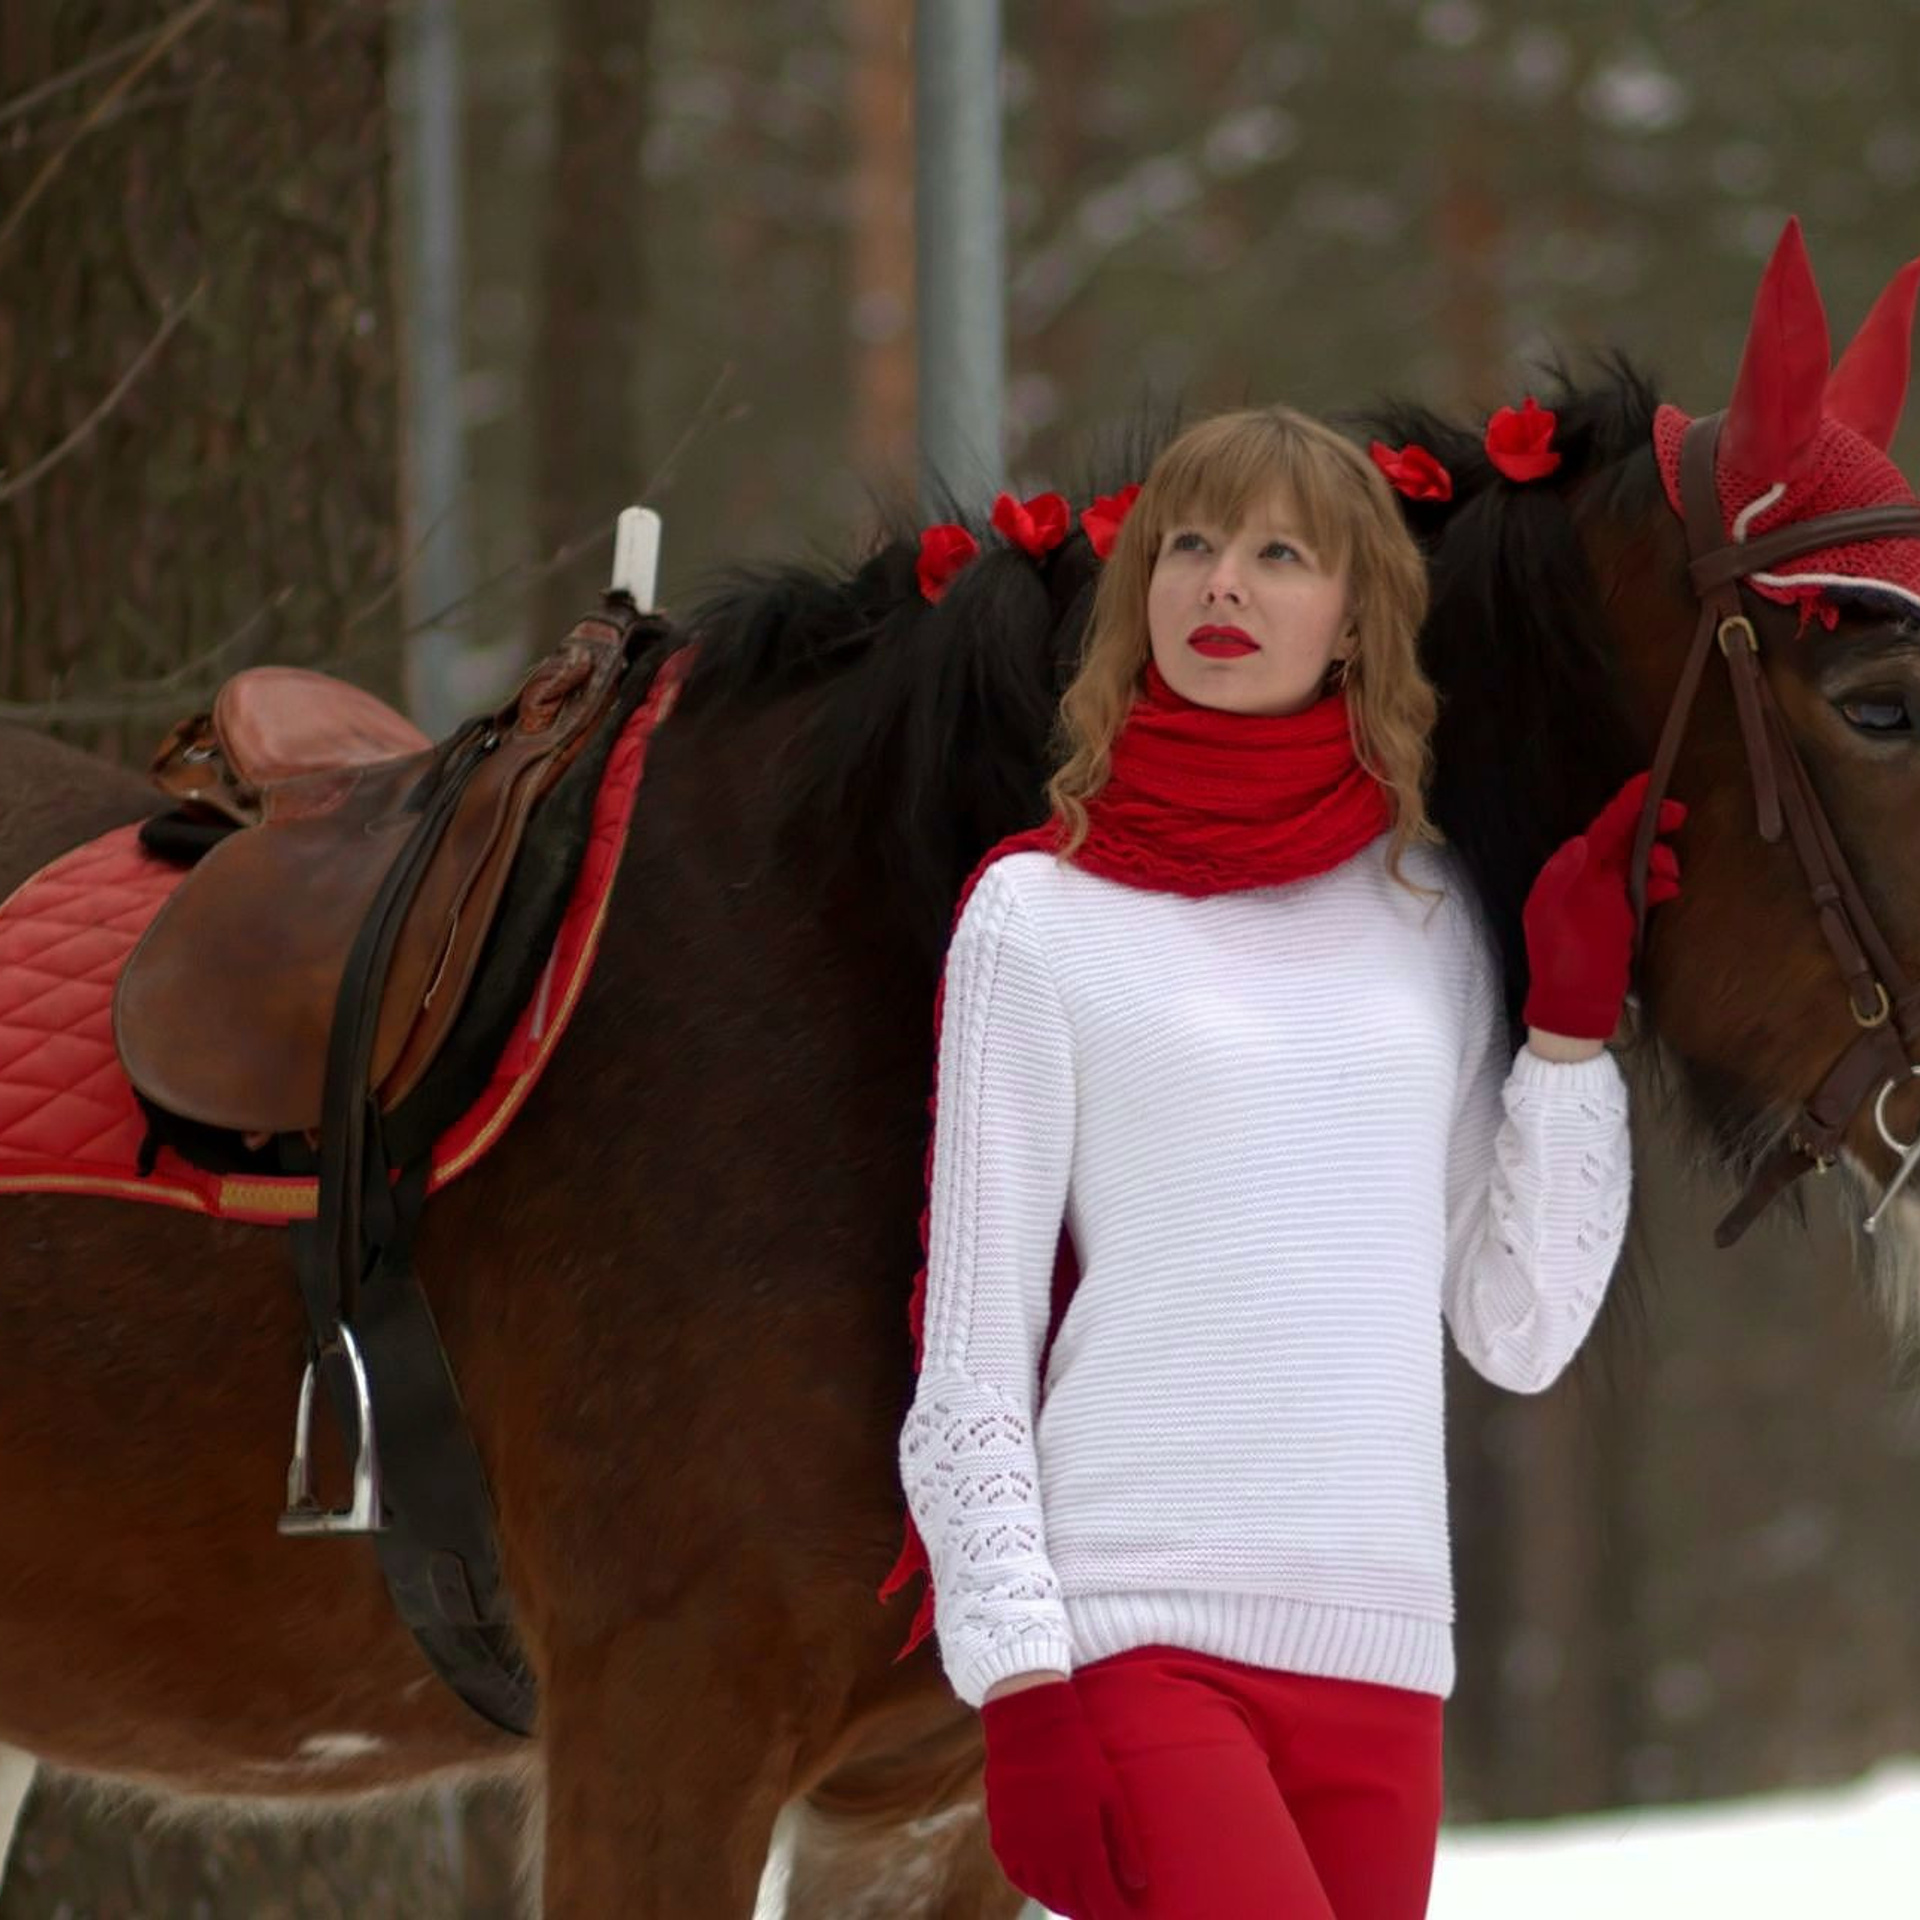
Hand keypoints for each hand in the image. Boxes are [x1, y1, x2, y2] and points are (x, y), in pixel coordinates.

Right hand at [981, 1679, 1147, 1915]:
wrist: (1030, 1727)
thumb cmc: (1078, 1756)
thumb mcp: (1111, 1796)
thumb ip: (1125, 1845)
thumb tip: (1138, 1885)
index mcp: (1080, 1847)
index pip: (1101, 1903)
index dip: (1116, 1915)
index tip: (1129, 1919)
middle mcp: (1049, 1857)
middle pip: (1074, 1904)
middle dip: (1093, 1911)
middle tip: (1107, 1907)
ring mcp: (1022, 1851)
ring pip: (1047, 1895)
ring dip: (1066, 1902)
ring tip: (1082, 1900)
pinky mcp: (1003, 1841)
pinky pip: (1021, 1879)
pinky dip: (1038, 1887)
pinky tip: (1050, 1882)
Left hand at [1522, 770, 1684, 1042]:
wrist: (1575, 1004)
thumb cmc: (1557, 961)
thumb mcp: (1548, 916)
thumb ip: (1560, 877)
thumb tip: (1580, 841)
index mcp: (1570, 872)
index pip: (1602, 829)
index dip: (1626, 804)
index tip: (1651, 781)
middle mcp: (1588, 878)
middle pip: (1625, 838)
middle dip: (1651, 824)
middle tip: (1679, 815)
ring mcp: (1608, 896)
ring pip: (1640, 860)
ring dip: (1660, 856)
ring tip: (1670, 872)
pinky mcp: (1625, 915)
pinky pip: (1648, 887)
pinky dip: (1662, 882)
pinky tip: (1671, 889)